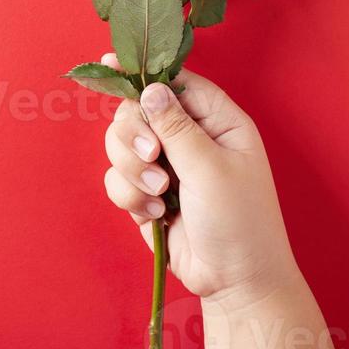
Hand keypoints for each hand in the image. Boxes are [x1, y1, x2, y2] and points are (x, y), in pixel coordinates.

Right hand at [102, 55, 300, 304]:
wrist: (234, 283)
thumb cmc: (239, 221)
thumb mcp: (211, 168)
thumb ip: (176, 126)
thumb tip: (149, 88)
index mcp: (216, 120)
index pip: (174, 81)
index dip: (142, 72)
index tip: (108, 65)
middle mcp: (189, 136)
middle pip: (137, 110)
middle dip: (135, 134)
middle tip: (152, 157)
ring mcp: (167, 164)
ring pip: (121, 143)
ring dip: (132, 170)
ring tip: (160, 195)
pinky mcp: (147, 193)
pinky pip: (118, 178)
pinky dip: (130, 196)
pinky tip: (156, 215)